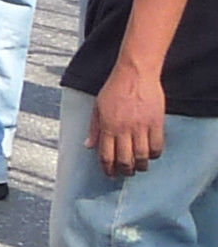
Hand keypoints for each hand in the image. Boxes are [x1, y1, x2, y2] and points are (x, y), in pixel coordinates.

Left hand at [89, 61, 165, 176]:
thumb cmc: (114, 88)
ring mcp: (141, 126)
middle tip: (126, 173)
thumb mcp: (98, 107)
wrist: (135, 72)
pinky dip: (154, 154)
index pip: (106, 156)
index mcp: (107, 126)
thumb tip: (88, 146)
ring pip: (142, 156)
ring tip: (139, 167)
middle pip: (125, 160)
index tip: (110, 174)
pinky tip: (151, 154)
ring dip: (140, 166)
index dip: (108, 169)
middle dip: (125, 171)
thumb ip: (94, 128)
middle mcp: (124, 129)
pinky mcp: (156, 122)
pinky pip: (157, 146)